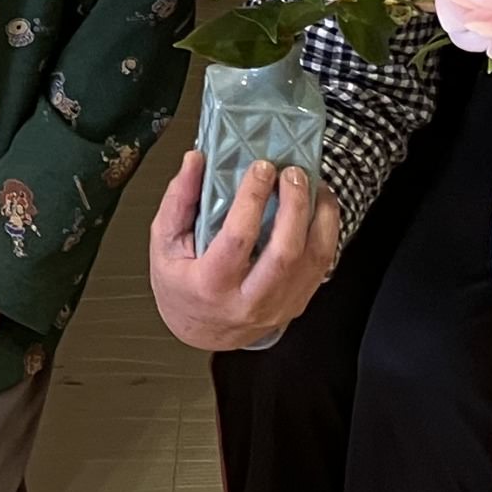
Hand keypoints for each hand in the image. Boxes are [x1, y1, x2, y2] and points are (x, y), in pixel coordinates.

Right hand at [146, 152, 344, 353]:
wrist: (201, 331)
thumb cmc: (180, 286)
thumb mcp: (165, 243)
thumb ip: (179, 200)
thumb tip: (196, 160)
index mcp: (211, 285)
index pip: (238, 238)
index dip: (253, 198)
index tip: (261, 168)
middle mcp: (249, 301)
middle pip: (285, 252)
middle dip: (295, 205)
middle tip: (293, 173)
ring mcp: (278, 306)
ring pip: (314, 259)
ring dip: (320, 216)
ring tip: (313, 185)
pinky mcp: (297, 303)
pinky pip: (322, 266)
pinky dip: (326, 232)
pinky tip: (318, 208)